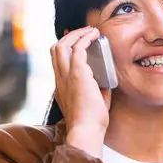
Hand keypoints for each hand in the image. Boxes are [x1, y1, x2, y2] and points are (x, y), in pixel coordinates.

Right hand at [50, 26, 111, 153]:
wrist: (86, 131)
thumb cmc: (91, 124)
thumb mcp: (93, 105)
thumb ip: (97, 93)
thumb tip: (106, 84)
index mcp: (61, 88)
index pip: (57, 62)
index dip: (66, 50)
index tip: (78, 43)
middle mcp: (60, 80)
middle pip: (55, 49)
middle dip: (69, 37)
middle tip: (85, 34)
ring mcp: (65, 76)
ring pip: (61, 45)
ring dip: (76, 34)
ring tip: (90, 31)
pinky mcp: (76, 73)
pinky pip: (78, 48)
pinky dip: (86, 38)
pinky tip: (95, 35)